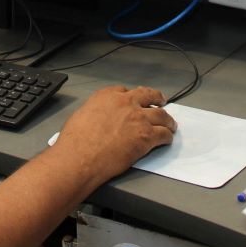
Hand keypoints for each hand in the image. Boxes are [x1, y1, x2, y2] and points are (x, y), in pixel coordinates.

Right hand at [56, 86, 175, 183]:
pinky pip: (163, 134)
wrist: (81, 156)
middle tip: (161, 101)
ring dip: (168, 119)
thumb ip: (96, 112)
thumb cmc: (75, 140)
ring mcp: (138, 118)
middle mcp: (125, 102)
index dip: (132, 96)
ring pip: (161, 115)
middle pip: (148, 95)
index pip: (125, 90)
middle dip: (157, 98)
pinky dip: (167, 136)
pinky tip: (167, 139)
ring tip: (170, 124)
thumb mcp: (82, 114)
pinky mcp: (146, 136)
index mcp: (107, 95)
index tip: (135, 100)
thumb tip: (99, 119)